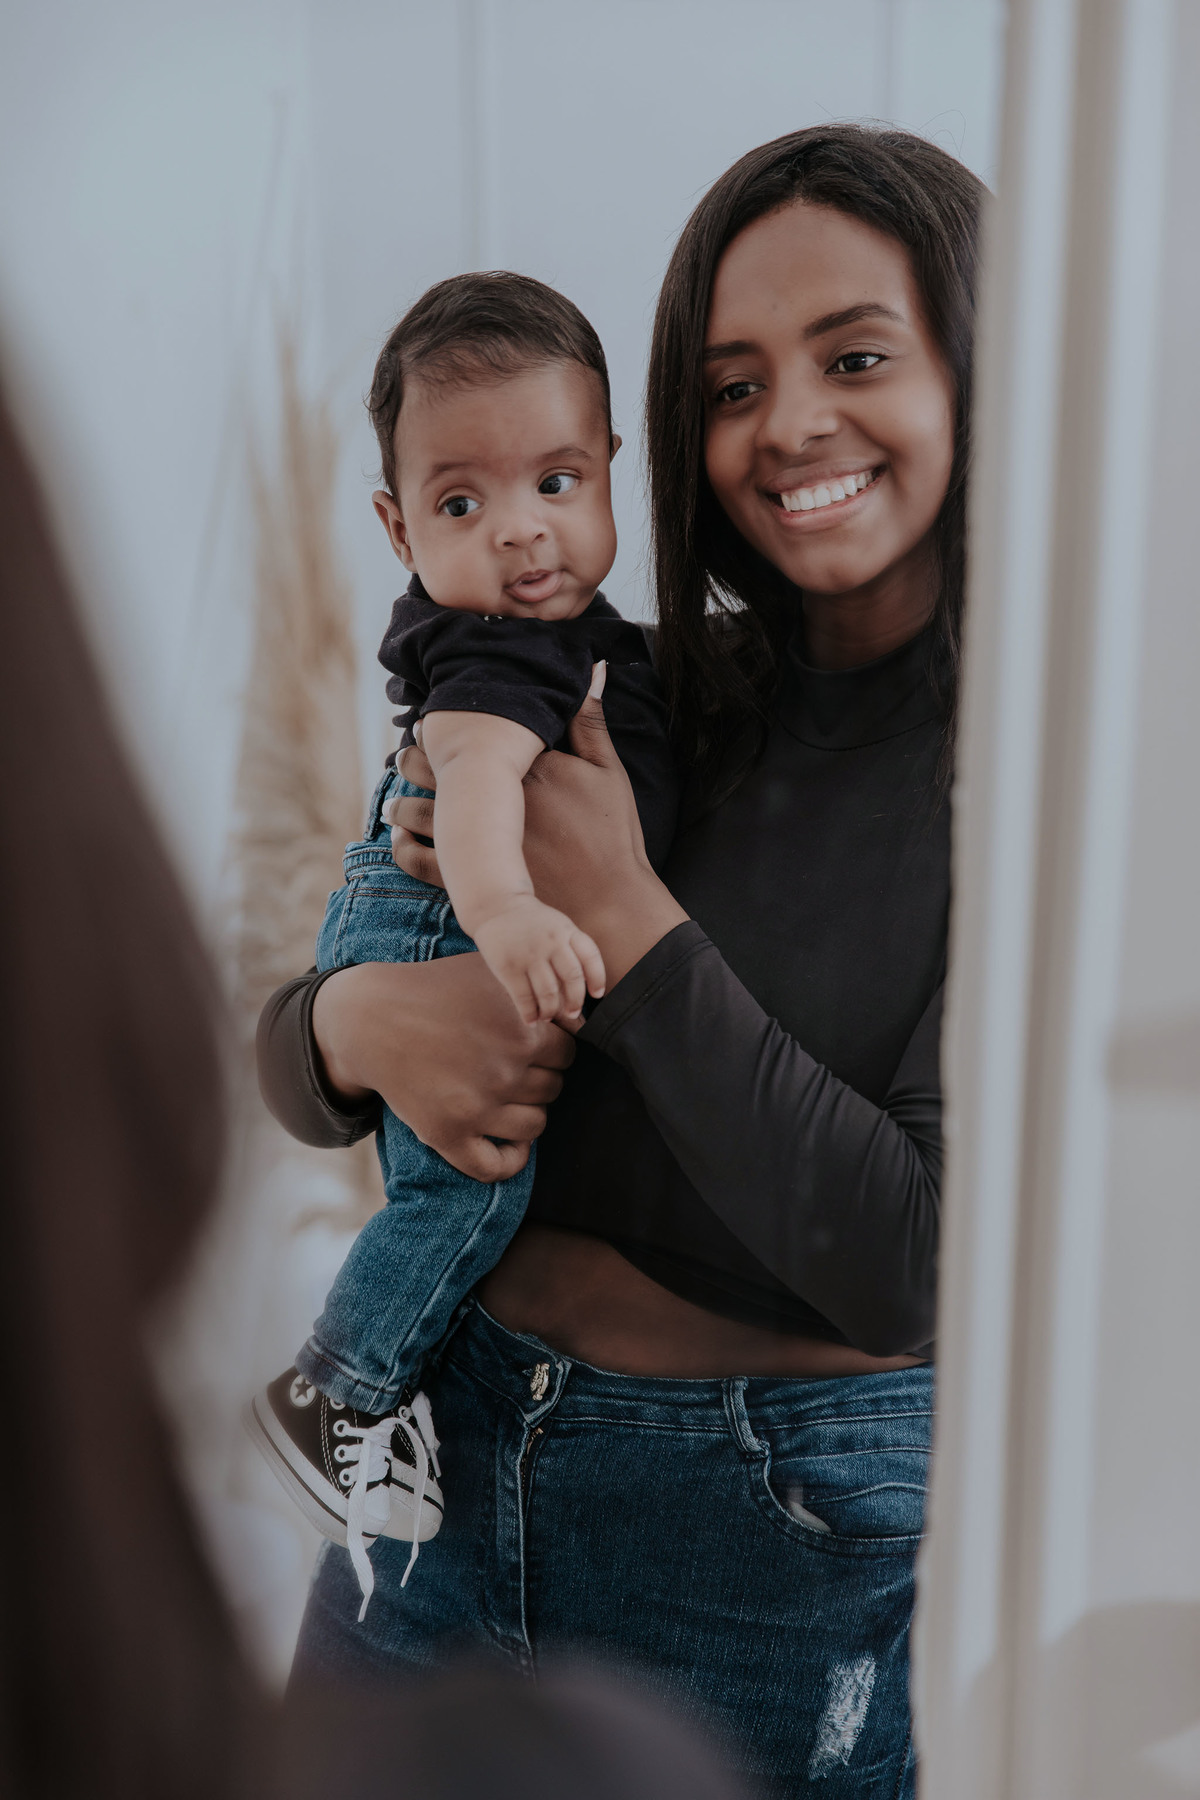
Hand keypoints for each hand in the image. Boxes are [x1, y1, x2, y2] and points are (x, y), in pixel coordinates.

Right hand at [311, 955, 573, 1181]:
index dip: (552, 1048)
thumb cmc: (436, 988)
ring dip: (526, 1113)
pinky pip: (496, 1166)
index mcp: (522, 1031)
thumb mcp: (491, 972)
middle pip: (554, 1089)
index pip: (569, 1053)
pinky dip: (509, 1160)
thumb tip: (583, 1014)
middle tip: (511, 1066)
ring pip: (535, 1126)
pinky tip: (506, 1143)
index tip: (531, 1045)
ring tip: (506, 1097)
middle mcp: (506, 1071)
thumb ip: (539, 990)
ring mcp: (477, 1107)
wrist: (371, 1017)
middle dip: (539, 1077)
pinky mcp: (448, 1133)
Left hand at [386, 678, 686, 987]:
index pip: (468, 734)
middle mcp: (491, 801)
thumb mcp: (608, 772)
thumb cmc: (613, 838)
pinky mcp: (469, 879)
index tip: (435, 718)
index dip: (447, 725)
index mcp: (521, 768)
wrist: (610, 903)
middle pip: (431, 767)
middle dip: (416, 757)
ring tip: (396, 796)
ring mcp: (476, 841)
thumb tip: (596, 669)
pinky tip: (400, 838)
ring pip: (416, 810)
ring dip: (401, 800)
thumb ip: (591, 720)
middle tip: (408, 753)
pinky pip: (417, 860)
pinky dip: (402, 846)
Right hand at [473, 894, 605, 1023]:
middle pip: (572, 978)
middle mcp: (551, 942)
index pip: (590, 957)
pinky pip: (523, 998)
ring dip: (551, 1011)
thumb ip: (571, 948)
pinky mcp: (508, 967)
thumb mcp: (558, 925)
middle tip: (572, 1013)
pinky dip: (530, 1013)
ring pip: (548, 993)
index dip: (597, 978)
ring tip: (548, 1016)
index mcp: (567, 931)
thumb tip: (584, 986)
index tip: (597, 994)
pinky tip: (531, 1019)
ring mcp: (529, 954)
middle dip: (575, 1001)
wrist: (497, 907)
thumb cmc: (532, 923)